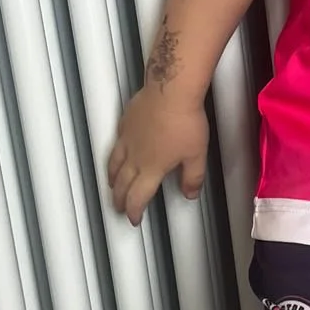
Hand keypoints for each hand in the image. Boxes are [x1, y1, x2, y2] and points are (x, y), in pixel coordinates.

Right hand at [107, 87, 208, 225]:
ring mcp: (128, 139)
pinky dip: (115, 153)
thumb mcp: (197, 154)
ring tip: (112, 185)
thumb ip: (192, 177)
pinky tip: (118, 151)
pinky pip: (116, 142)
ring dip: (112, 179)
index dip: (134, 211)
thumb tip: (190, 194)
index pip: (137, 197)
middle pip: (121, 184)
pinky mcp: (126, 122)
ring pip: (113, 164)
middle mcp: (135, 156)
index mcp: (151, 168)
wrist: (171, 90)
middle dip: (119, 199)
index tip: (134, 218)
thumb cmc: (185, 120)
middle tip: (119, 207)